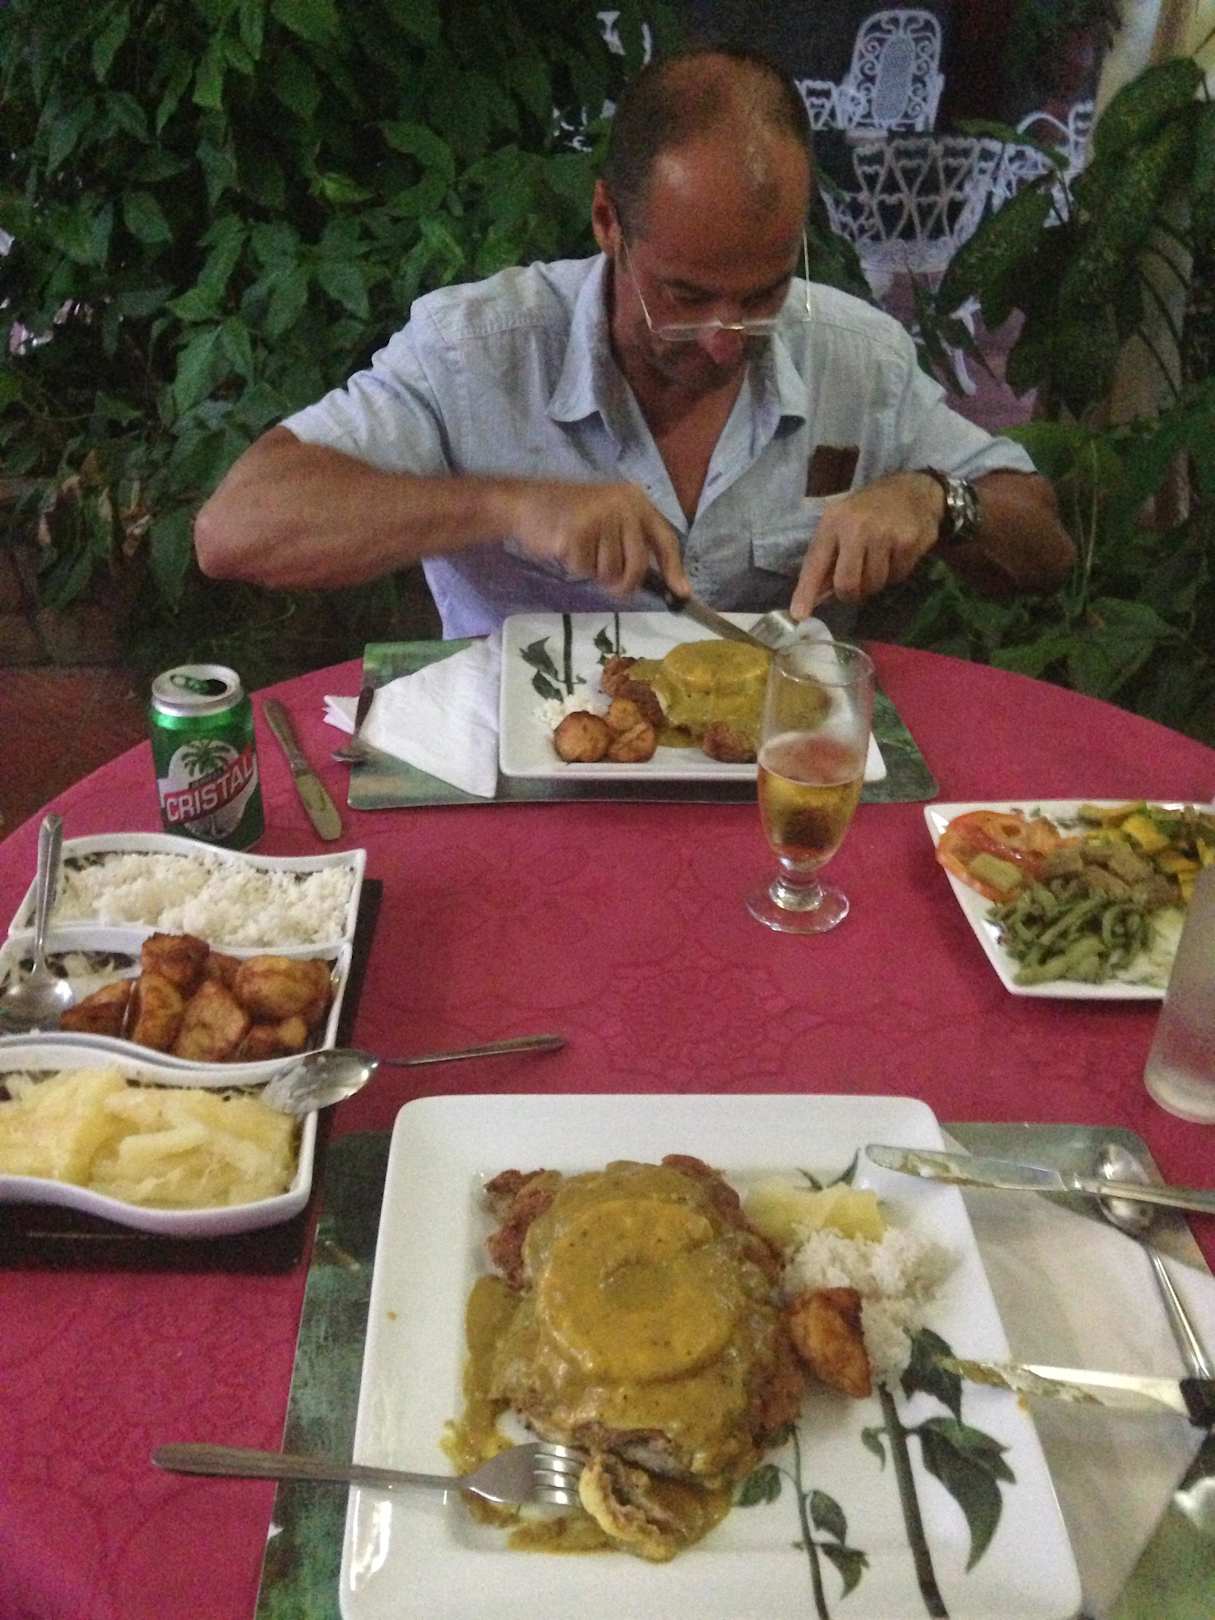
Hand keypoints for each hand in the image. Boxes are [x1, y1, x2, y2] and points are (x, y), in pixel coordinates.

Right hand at [507, 479, 688, 598]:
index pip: (665, 538)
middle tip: (605, 580)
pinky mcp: (576, 534)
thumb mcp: (609, 518)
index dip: (674, 569)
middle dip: (624, 583)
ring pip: (610, 572)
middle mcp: (622, 505)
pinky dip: (575, 568)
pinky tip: (565, 547)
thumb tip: (668, 584)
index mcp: (634, 499)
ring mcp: (599, 518)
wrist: (523, 502)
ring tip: (580, 549)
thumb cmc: (567, 514)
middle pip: (638, 565)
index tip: (681, 593)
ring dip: (594, 572)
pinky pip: (585, 571)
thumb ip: (634, 541)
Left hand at [789, 472, 944, 618]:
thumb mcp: (841, 523)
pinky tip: (897, 553)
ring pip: (874, 584)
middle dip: (851, 595)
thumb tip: (815, 597)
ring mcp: (885, 534)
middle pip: (847, 584)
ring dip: (875, 582)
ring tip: (879, 561)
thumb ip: (827, 558)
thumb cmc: (869, 510)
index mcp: (833, 522)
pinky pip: (897, 576)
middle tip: (856, 589)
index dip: (806, 591)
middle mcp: (856, 527)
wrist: (913, 489)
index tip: (799, 615)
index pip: (815, 562)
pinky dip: (896, 572)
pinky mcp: (908, 542)